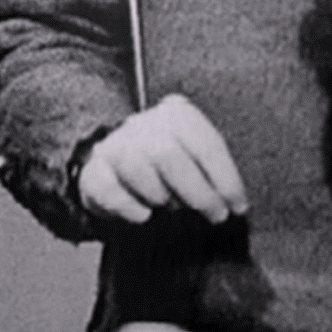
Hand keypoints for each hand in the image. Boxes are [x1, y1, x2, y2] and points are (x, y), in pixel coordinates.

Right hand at [79, 93, 247, 224]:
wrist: (120, 165)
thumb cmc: (170, 168)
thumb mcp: (196, 158)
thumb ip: (213, 172)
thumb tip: (235, 203)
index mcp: (177, 114)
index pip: (204, 142)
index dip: (225, 178)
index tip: (237, 207)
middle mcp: (143, 123)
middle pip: (168, 154)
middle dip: (198, 192)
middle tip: (216, 216)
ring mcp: (115, 145)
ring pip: (135, 166)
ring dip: (161, 195)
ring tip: (172, 206)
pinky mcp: (94, 172)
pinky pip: (108, 190)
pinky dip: (129, 207)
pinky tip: (144, 215)